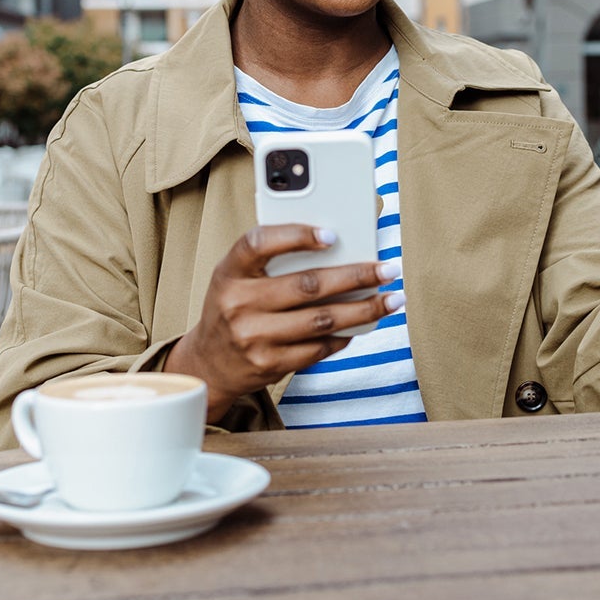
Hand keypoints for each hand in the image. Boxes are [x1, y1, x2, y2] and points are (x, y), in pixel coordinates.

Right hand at [163, 225, 401, 421]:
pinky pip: (317, 348)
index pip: (259, 243)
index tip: (333, 234)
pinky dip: (343, 336)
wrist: (208, 363)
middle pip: (306, 284)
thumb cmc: (233, 307)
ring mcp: (253, 337)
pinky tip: (360, 327)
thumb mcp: (237, 278)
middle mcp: (238, 303)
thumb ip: (273, 262)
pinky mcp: (268, 364)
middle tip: (387, 269)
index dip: (295, 235)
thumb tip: (337, 248)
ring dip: (363, 310)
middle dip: (356, 275)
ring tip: (391, 300)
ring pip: (321, 319)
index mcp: (229, 272)